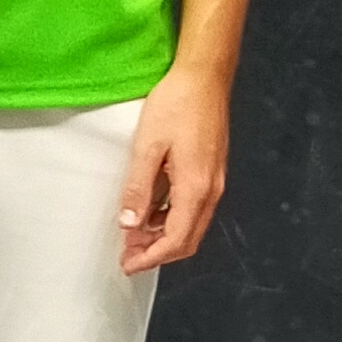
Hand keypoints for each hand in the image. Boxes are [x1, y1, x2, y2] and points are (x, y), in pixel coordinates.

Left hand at [117, 63, 229, 274]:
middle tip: (127, 255)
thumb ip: (138, 188)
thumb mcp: (148, 146)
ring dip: (163, 236)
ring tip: (133, 235)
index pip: (176, 239)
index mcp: (196, 187)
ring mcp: (214, 180)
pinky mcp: (211, 170)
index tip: (128, 265)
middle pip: (187, 239)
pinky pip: (193, 207)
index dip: (150, 258)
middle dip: (157, 253)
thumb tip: (129, 224)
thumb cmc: (177, 104)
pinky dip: (171, 218)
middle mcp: (211, 189)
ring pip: (191, 225)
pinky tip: (150, 211)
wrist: (204, 76)